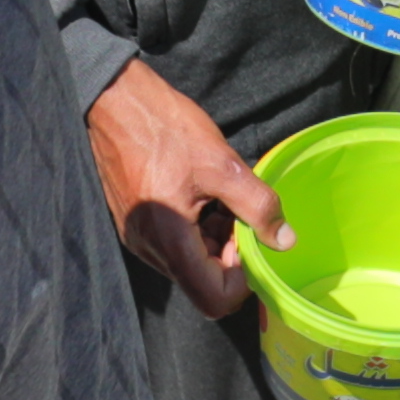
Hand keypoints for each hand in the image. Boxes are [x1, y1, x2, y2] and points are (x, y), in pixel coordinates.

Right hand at [86, 56, 278, 317]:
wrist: (114, 100)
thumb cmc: (165, 128)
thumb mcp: (222, 164)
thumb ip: (257, 206)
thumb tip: (284, 241)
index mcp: (168, 241)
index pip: (212, 299)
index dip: (242, 281)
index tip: (253, 243)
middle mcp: (149, 248)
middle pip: (201, 281)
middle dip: (230, 254)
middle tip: (242, 214)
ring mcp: (138, 236)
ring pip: (189, 262)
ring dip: (214, 239)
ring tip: (224, 199)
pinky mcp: (136, 221)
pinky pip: (174, 242)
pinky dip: (196, 227)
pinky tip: (205, 193)